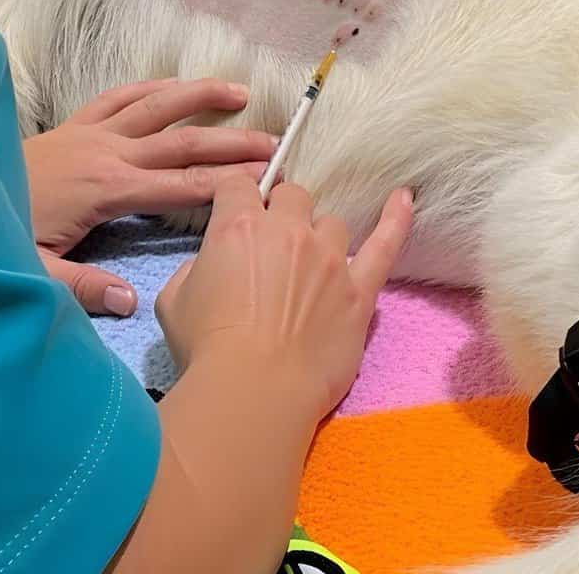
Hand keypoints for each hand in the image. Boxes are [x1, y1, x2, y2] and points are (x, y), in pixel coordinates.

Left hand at [24, 78, 276, 315]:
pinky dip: (152, 87)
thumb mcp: (36, 273)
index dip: (226, 181)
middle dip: (230, 139)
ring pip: (157, 105)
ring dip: (200, 96)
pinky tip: (174, 85)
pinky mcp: (75, 122)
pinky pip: (121, 96)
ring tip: (241, 91)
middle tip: (274, 141)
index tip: (266, 180)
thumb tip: (132, 301)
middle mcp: (106, 150)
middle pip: (181, 140)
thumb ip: (84, 289)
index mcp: (106, 188)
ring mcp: (91, 131)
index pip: (180, 184)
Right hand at [156, 176, 413, 421]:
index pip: (238, 186)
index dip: (235, 199)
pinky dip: (396, 219)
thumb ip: (194, 267)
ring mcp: (328, 258)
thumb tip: (212, 264)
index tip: (234, 214)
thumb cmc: (207, 350)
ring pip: (330, 222)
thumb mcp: (174, 300)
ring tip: (310, 265)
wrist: (254, 393)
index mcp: (238, 226)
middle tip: (272, 245)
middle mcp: (287, 231)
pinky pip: (384, 245)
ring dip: (318, 235)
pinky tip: (404, 198)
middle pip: (291, 196)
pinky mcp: (358, 291)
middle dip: (280, 213)